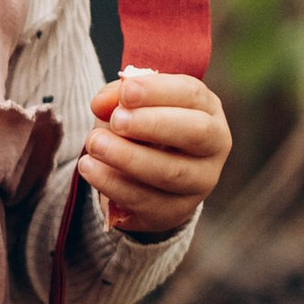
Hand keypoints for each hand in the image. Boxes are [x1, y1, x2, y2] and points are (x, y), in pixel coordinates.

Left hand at [79, 68, 230, 241]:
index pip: (191, 94)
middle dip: (153, 124)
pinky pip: (146, 201)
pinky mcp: (175, 211)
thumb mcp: (131, 106)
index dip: (158, 91)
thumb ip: (117, 97)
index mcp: (207, 109)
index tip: (126, 92)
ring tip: (94, 144)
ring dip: (128, 157)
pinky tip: (90, 168)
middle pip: (196, 132)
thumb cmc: (141, 130)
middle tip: (116, 120)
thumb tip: (102, 104)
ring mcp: (199, 182)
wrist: (143, 179)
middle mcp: (213, 146)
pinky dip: (114, 184)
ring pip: (171, 172)